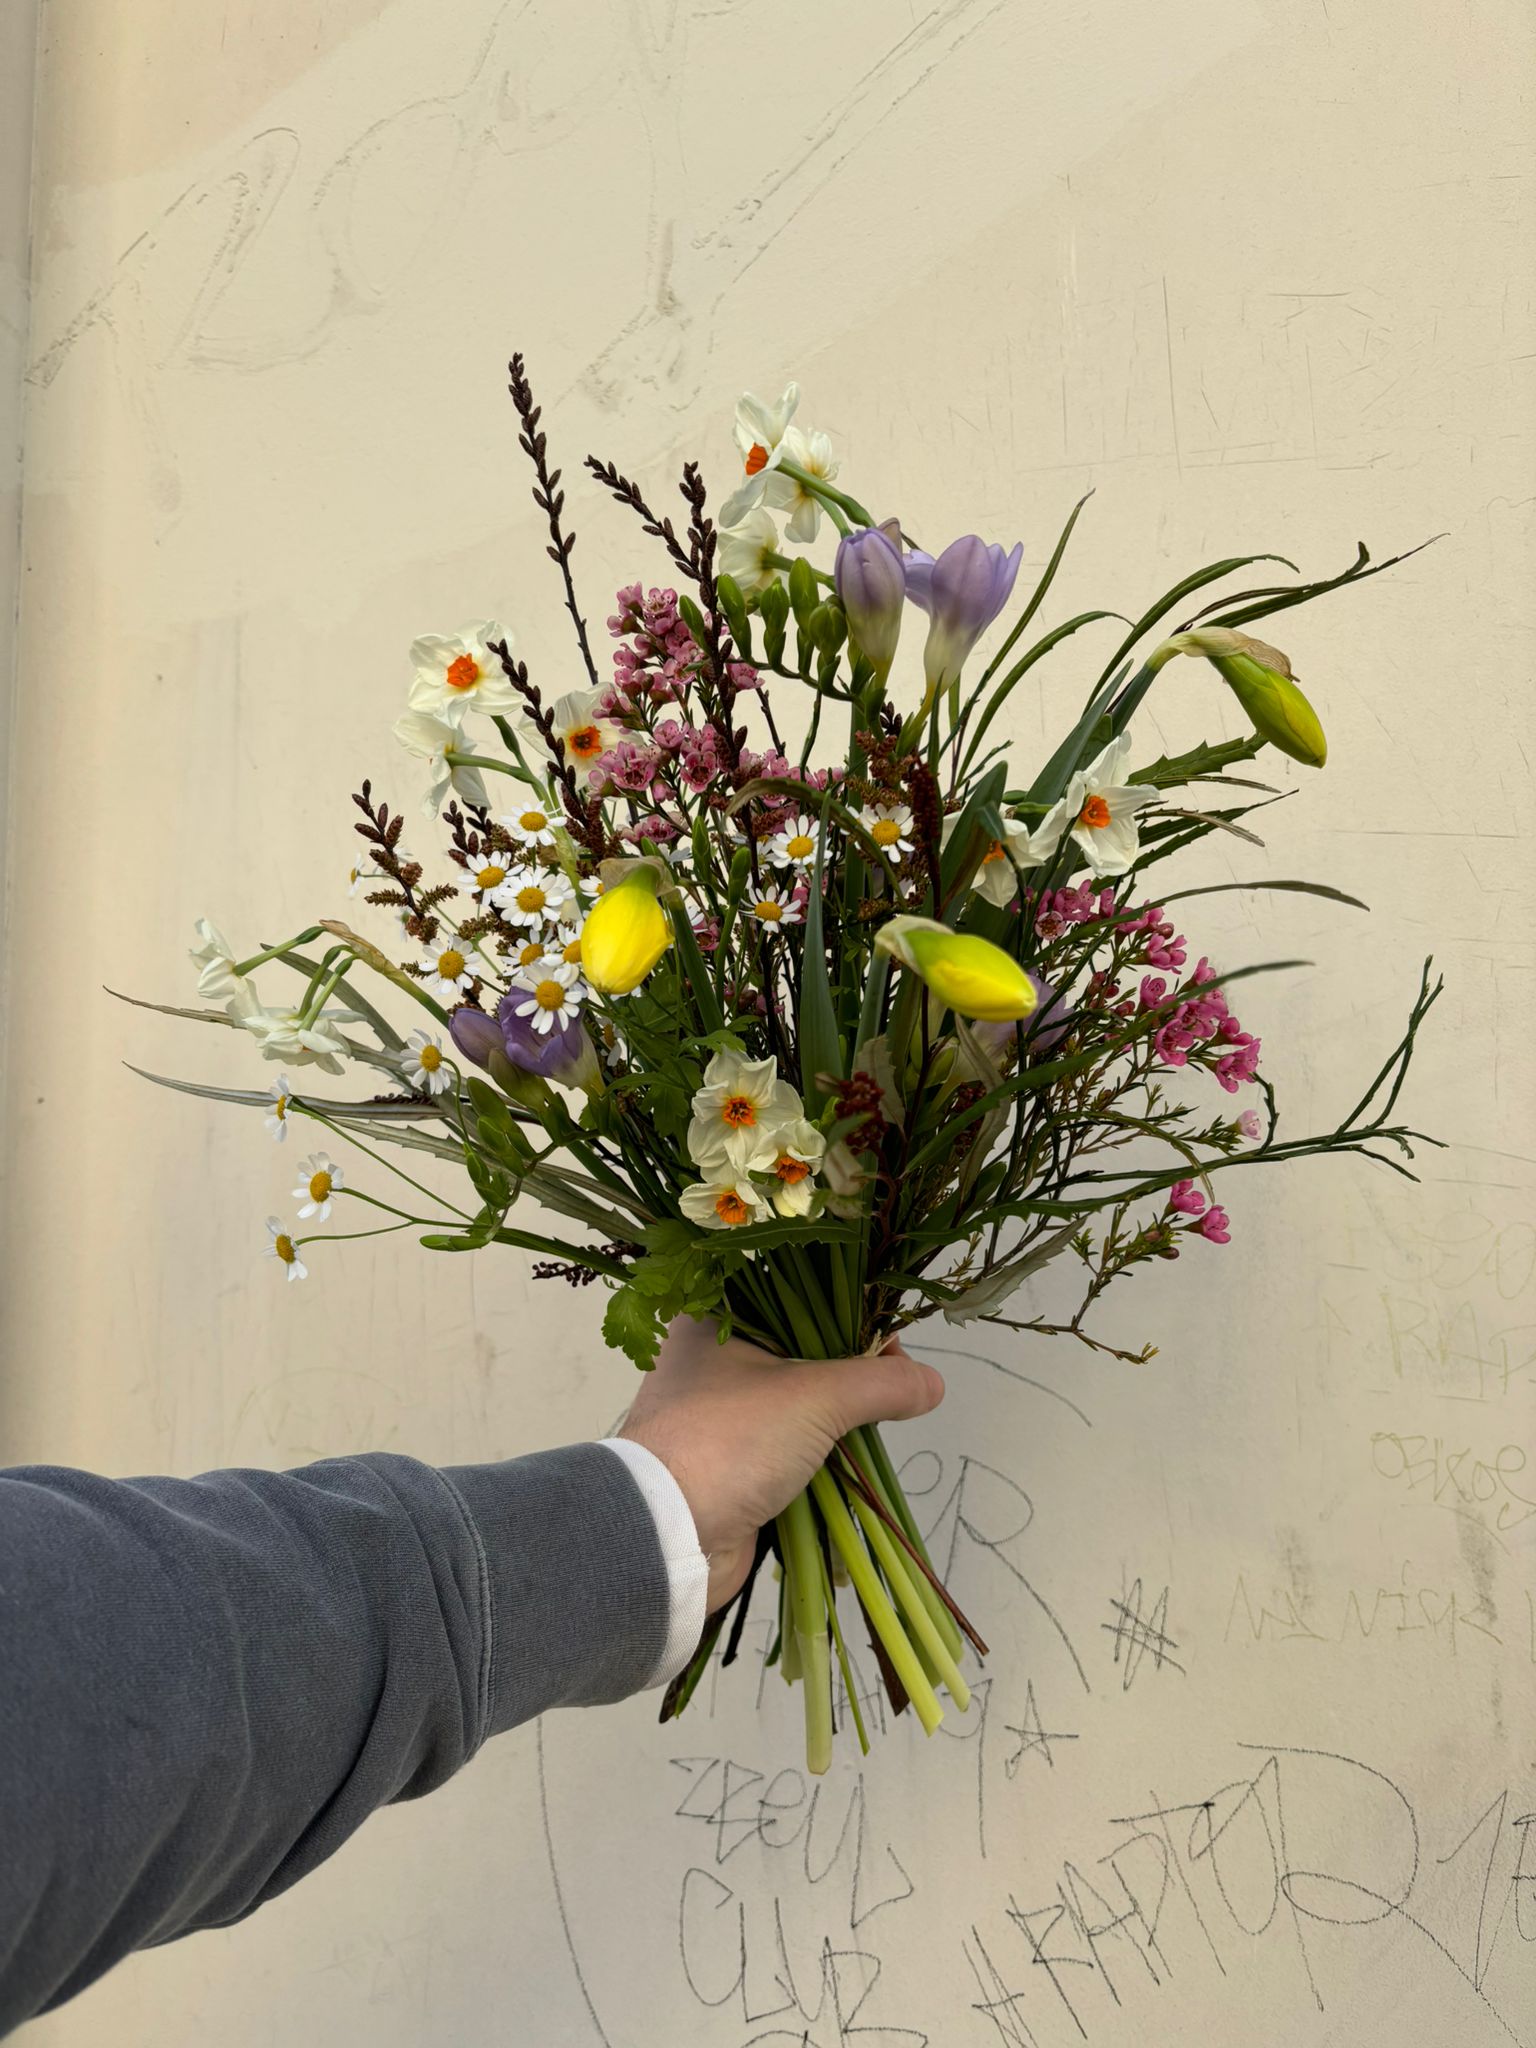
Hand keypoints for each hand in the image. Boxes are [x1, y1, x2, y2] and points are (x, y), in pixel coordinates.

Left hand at [615, 1316, 945, 1613]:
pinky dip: (818, 1454)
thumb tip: (933, 1383)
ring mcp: (717, 1414)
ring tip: (878, 1421)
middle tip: (892, 1381)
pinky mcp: (728, 1462)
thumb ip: (879, 1384)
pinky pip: (785, 1446)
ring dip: (836, 1417)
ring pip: (795, 1403)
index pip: (794, 1295)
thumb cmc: (729, 1441)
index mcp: (713, 1319)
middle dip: (849, 1370)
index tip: (888, 1338)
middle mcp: (710, 1359)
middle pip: (800, 1350)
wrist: (665, 1538)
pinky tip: (851, 1458)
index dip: (847, 1310)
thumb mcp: (814, 1398)